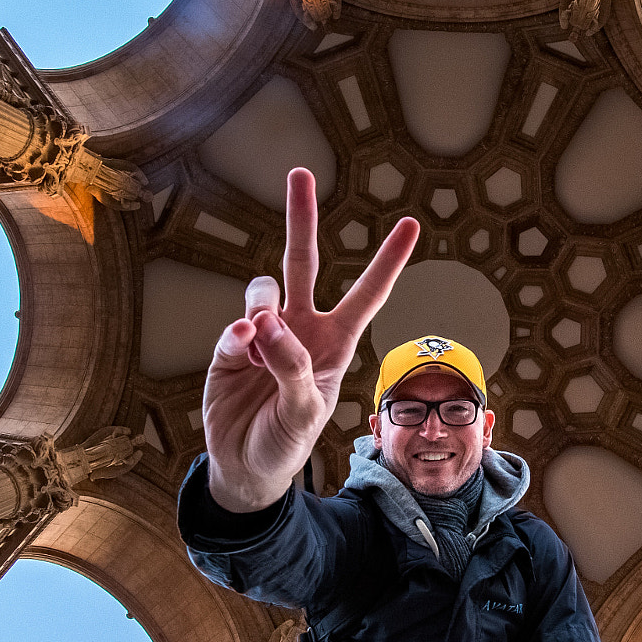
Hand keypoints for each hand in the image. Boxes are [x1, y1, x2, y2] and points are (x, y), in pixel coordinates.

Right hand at [204, 168, 418, 511]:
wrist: (245, 467)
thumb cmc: (286, 442)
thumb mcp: (303, 411)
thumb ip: (291, 366)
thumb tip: (267, 323)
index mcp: (334, 342)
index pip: (367, 295)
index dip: (388, 261)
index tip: (410, 224)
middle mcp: (301, 329)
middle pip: (302, 262)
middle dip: (301, 218)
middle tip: (299, 174)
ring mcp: (263, 334)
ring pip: (263, 291)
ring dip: (262, 307)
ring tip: (260, 346)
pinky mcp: (231, 347)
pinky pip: (234, 326)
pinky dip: (237, 337)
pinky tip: (242, 353)